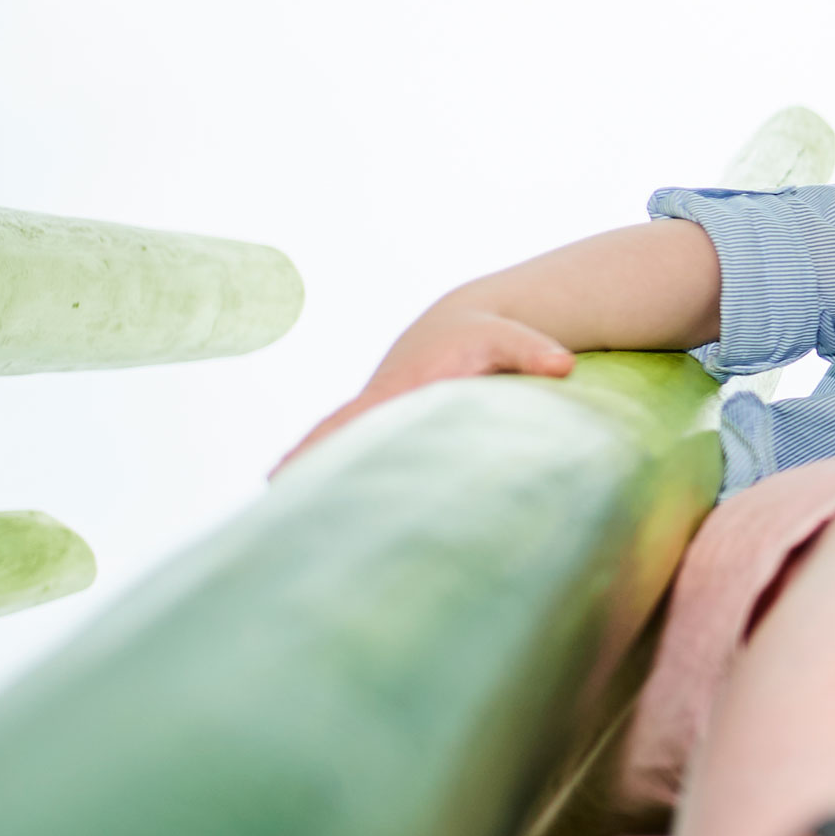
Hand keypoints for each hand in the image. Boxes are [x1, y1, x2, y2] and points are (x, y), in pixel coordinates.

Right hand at [275, 309, 575, 473]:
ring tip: (271, 512)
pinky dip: (318, 466)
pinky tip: (297, 498)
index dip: (333, 443)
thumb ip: (535, 352)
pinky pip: (342, 445)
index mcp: (401, 388)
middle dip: (304, 463)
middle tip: (271, 500)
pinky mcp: (376, 424)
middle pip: (333, 435)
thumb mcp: (510, 339)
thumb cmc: (486, 336)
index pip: (361, 420)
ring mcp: (372, 413)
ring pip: (330, 443)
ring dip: (303, 470)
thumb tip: (564, 366)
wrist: (460, 324)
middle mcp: (377, 401)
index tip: (299, 469)